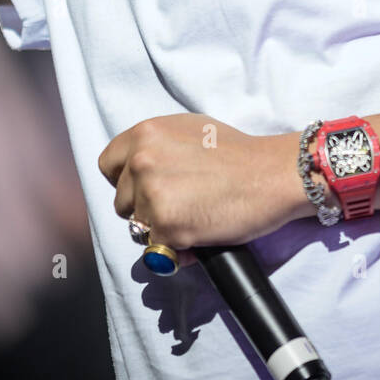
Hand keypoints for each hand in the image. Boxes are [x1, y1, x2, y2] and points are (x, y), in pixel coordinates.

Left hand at [97, 114, 312, 268]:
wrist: (271, 174)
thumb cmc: (237, 152)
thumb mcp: (187, 130)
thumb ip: (156, 146)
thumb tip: (137, 169)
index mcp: (144, 134)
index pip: (108, 166)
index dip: (125, 180)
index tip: (144, 189)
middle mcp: (140, 161)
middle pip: (120, 200)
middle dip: (144, 208)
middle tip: (179, 205)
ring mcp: (151, 195)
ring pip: (138, 227)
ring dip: (160, 228)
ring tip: (193, 218)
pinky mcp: (167, 226)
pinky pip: (158, 248)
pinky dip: (177, 249)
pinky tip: (199, 236)